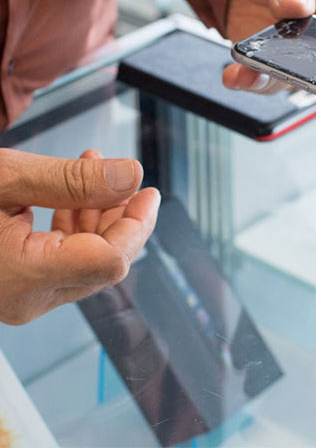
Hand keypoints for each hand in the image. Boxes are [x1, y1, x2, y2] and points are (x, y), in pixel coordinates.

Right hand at [0, 148, 159, 323]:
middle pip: (104, 262)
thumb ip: (72, 180)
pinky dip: (74, 226)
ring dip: (98, 215)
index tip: (149, 192)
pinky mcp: (16, 287)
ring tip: (95, 170)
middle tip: (130, 180)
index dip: (137, 225)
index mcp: (24, 275)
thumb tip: (131, 175)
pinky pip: (62, 260)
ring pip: (86, 261)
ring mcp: (21, 297)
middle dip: (122, 216)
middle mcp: (26, 298)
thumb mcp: (6, 178)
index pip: (111, 260)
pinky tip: (72, 193)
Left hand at [223, 0, 315, 93]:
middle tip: (293, 70)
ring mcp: (304, 55)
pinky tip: (235, 75)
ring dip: (273, 78)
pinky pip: (266, 79)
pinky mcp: (277, 65)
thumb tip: (294, 5)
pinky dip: (250, 79)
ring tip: (253, 74)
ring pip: (297, 79)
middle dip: (312, 73)